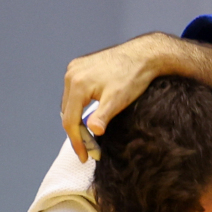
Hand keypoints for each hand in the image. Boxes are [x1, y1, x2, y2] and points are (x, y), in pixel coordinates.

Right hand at [60, 34, 211, 161]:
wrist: (144, 54)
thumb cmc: (133, 77)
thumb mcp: (118, 99)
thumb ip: (103, 116)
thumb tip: (93, 131)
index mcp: (78, 83)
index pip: (70, 121)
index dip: (77, 142)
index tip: (85, 157)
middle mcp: (71, 74)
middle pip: (67, 112)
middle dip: (77, 133)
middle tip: (89, 150)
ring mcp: (75, 68)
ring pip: (69, 103)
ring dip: (76, 120)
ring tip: (89, 137)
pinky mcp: (80, 66)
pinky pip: (74, 92)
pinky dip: (79, 107)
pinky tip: (89, 116)